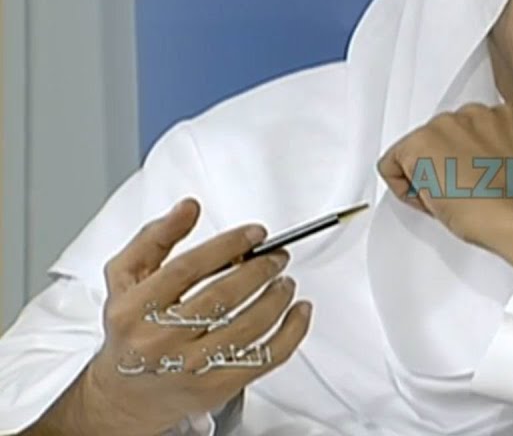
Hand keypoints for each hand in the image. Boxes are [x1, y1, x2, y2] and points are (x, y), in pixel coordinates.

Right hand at [67, 198, 311, 435]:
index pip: (188, 268)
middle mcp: (159, 341)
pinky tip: (299, 312)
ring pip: (248, 328)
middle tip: (278, 256)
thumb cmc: (130, 329)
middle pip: (222, 297)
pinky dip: (291, 332)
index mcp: (134, 309)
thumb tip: (188, 207)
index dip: (229, 244)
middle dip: (260, 269)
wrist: (124, 394)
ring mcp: (189, 368)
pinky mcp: (215, 388)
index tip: (256, 233)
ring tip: (285, 281)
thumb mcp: (126, 278)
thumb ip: (155, 238)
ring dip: (277, 298)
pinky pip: (264, 358)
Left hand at [377, 103, 512, 270]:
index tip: (481, 185)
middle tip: (467, 198)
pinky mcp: (417, 145)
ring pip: (415, 155)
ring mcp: (443, 126)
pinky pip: (390, 167)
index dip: (468, 166)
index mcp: (502, 114)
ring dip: (427, 181)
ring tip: (455, 202)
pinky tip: (434, 202)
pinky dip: (404, 190)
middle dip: (445, 171)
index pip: (466, 135)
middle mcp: (471, 113)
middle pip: (438, 143)